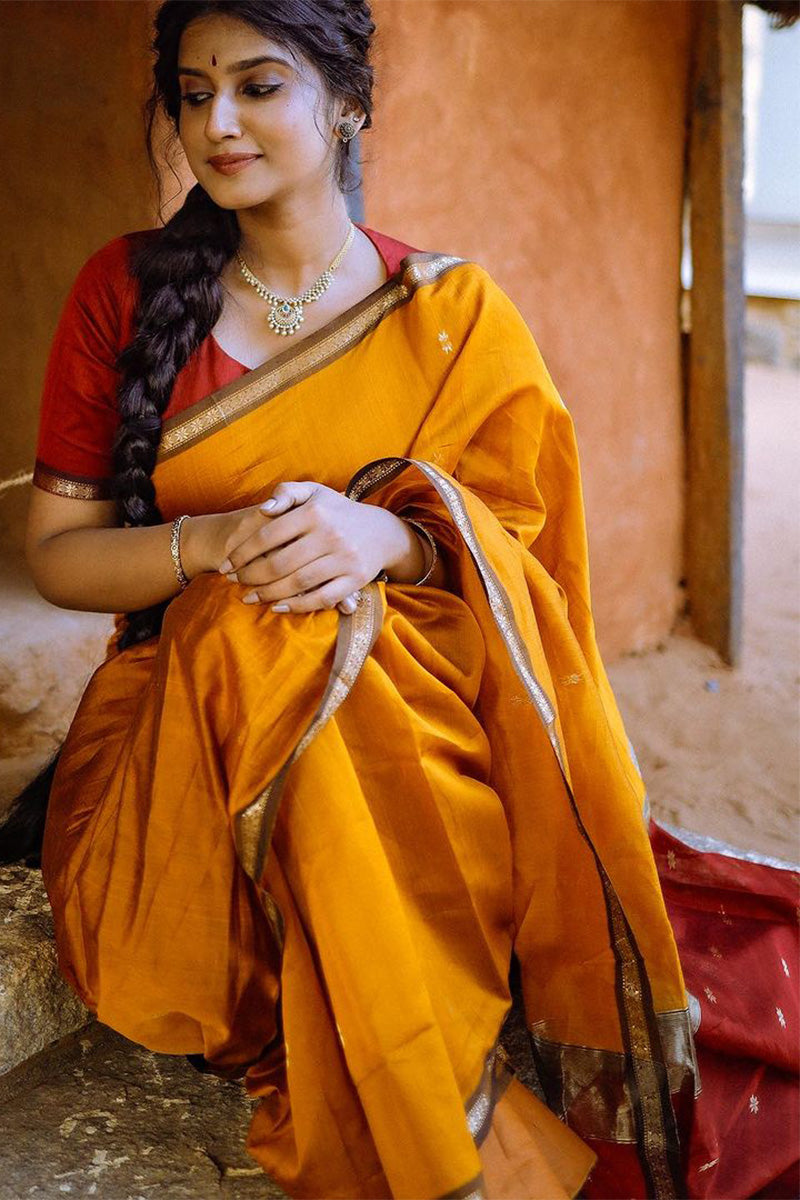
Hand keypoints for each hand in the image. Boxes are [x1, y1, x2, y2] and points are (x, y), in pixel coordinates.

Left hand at [210, 481, 407, 613]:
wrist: (382, 532)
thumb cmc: (337, 511)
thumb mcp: (314, 492)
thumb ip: (286, 493)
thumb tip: (264, 509)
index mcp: (314, 512)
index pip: (268, 535)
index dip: (242, 553)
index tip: (226, 564)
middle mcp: (330, 535)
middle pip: (279, 563)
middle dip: (250, 576)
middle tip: (235, 582)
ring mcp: (344, 559)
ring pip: (297, 583)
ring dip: (267, 594)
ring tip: (250, 597)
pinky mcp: (355, 579)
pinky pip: (321, 598)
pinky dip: (296, 606)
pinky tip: (277, 607)